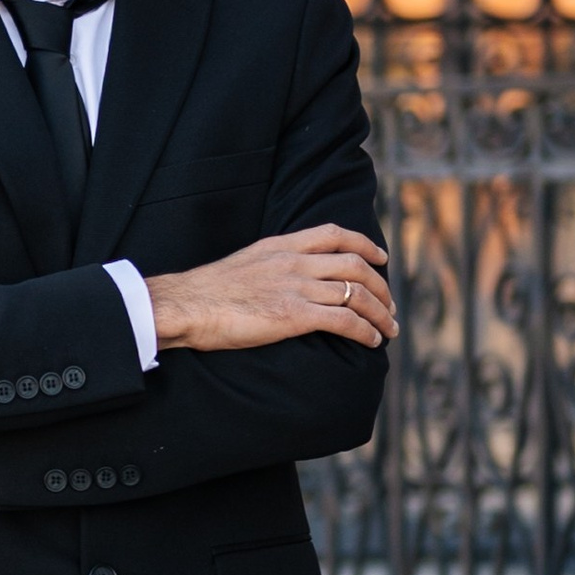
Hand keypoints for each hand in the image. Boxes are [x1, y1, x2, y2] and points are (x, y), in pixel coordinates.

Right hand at [143, 225, 396, 351]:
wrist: (185, 305)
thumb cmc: (205, 293)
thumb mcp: (243, 264)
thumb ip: (269, 267)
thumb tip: (283, 281)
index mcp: (280, 246)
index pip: (333, 234)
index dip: (364, 244)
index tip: (379, 258)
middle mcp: (294, 262)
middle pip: (355, 265)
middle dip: (381, 286)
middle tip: (389, 305)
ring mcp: (296, 287)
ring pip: (357, 294)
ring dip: (380, 312)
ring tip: (388, 328)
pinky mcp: (294, 315)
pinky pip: (345, 320)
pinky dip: (366, 330)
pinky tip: (371, 341)